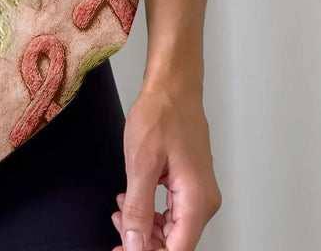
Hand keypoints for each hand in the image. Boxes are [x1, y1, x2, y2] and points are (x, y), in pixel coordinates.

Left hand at [110, 82, 221, 250]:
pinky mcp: (191, 184)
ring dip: (144, 226)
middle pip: (175, 242)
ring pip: (172, 228)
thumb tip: (134, 243)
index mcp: (196, 200)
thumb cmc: (161, 114)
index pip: (177, 249)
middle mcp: (203, 201)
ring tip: (120, 211)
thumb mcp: (140, 163)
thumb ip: (138, 208)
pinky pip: (172, 211)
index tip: (122, 250)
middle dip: (144, 241)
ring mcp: (199, 193)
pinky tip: (131, 199)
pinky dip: (150, 211)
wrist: (172, 87)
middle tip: (117, 230)